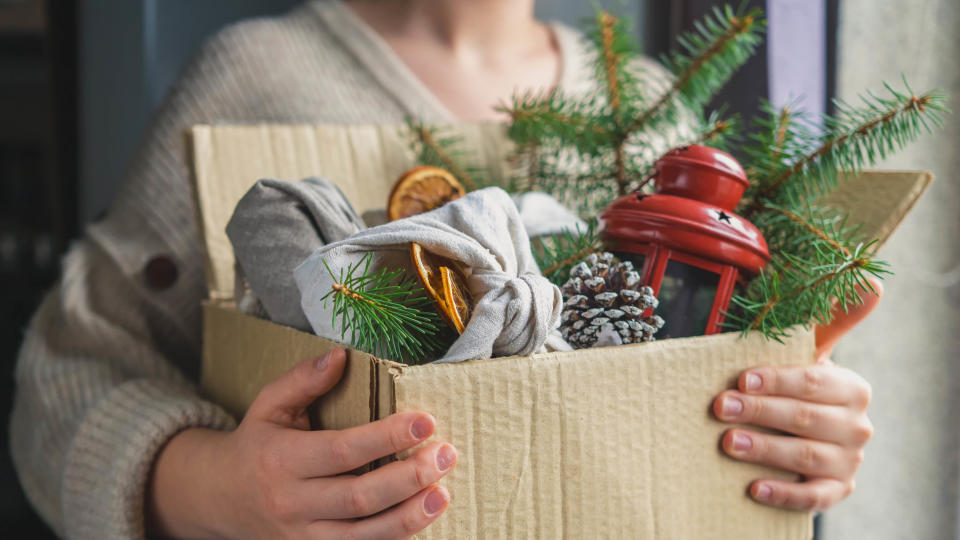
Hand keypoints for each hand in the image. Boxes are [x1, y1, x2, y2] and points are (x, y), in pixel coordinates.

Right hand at [148, 348, 456, 538]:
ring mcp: (304, 537)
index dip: (387, 438)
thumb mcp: (269, 405)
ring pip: (364, 535)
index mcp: (283, 461)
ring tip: (443, 493)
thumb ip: (303, 379)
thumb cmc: (257, 445)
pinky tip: (421, 518)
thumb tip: (341, 355)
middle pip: (359, 497)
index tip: (425, 421)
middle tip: (446, 455)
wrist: (221, 499)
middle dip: (408, 478)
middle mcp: (293, 504)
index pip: (342, 451)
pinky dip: (394, 539)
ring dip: (409, 516)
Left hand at [712, 278, 881, 511]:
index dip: (778, 379)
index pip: (814, 382)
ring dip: (765, 449)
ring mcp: (848, 462)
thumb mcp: (812, 354)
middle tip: (721, 407)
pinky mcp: (836, 491)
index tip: (742, 377)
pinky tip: (753, 487)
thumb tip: (869, 281)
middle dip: (761, 411)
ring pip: (806, 457)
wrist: (807, 436)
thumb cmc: (799, 387)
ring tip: (727, 442)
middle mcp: (856, 426)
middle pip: (805, 418)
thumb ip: (833, 319)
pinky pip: (812, 497)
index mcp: (851, 388)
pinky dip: (783, 493)